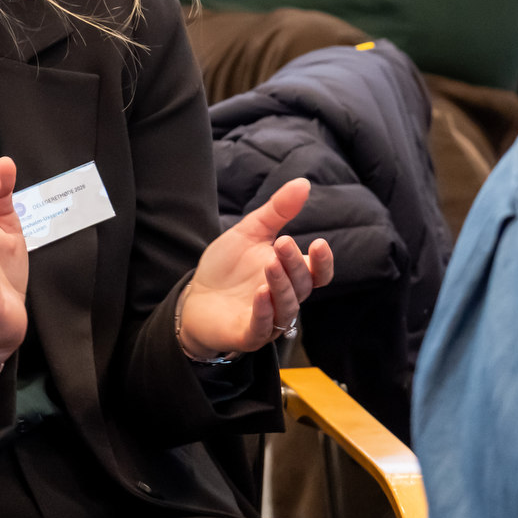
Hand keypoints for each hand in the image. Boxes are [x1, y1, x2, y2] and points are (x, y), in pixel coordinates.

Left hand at [178, 178, 332, 358]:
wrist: (194, 297)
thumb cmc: (227, 267)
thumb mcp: (250, 232)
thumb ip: (277, 211)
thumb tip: (303, 183)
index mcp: (289, 275)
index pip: (318, 274)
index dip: (323, 262)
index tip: (319, 243)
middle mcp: (283, 299)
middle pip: (301, 286)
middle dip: (294, 264)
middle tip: (282, 243)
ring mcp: (267, 319)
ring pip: (286, 308)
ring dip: (281, 286)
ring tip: (270, 264)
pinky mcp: (246, 335)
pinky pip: (261, 328)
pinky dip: (263, 312)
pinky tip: (261, 293)